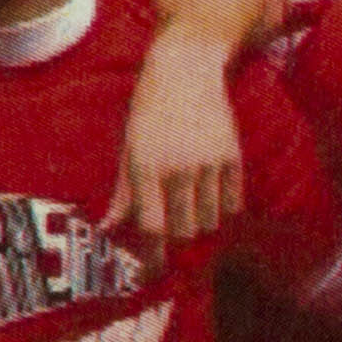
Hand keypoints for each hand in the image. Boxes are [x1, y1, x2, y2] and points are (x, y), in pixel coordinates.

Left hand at [114, 15, 248, 256]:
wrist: (187, 66)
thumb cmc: (149, 108)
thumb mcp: (128, 147)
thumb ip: (122, 193)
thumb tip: (107, 230)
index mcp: (147, 168)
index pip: (152, 230)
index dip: (152, 261)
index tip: (149, 275)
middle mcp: (179, 169)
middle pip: (184, 233)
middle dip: (175, 242)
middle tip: (170, 236)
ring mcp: (209, 163)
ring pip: (209, 222)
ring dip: (198, 226)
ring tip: (189, 212)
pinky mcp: (233, 156)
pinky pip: (232, 205)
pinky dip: (221, 211)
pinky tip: (209, 199)